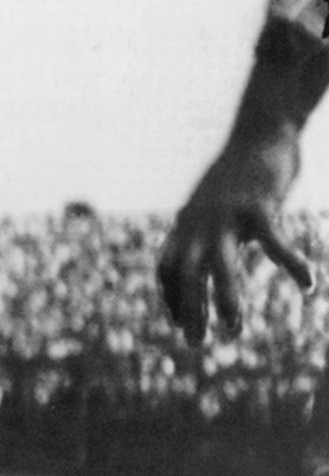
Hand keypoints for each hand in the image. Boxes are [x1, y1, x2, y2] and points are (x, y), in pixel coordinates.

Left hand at [158, 128, 312, 344]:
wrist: (260, 131)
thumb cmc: (239, 174)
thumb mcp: (211, 204)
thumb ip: (203, 231)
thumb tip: (200, 260)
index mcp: (186, 223)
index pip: (166, 267)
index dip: (169, 296)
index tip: (178, 323)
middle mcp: (198, 221)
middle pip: (184, 273)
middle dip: (188, 309)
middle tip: (194, 343)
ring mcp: (226, 214)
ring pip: (219, 265)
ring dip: (225, 300)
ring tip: (233, 330)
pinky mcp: (258, 205)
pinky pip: (274, 242)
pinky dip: (292, 264)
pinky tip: (309, 284)